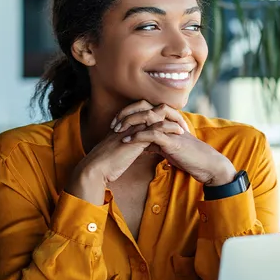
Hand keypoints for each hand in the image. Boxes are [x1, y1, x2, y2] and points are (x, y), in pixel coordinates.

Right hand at [66, 121, 182, 204]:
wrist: (96, 168)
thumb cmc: (106, 164)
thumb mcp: (121, 152)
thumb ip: (130, 146)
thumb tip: (141, 148)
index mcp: (126, 125)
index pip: (145, 114)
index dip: (159, 117)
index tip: (172, 123)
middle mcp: (130, 123)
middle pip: (152, 110)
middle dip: (168, 114)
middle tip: (181, 121)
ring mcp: (134, 129)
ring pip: (156, 116)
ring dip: (172, 119)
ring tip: (184, 125)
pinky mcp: (137, 137)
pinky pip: (157, 128)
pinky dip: (170, 128)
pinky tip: (179, 132)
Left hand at [112, 101, 236, 186]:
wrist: (205, 164)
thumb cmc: (188, 157)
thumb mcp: (168, 148)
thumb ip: (155, 144)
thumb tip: (142, 146)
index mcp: (166, 120)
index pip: (144, 108)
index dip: (129, 112)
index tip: (115, 122)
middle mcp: (168, 120)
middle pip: (143, 107)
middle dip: (126, 113)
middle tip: (113, 124)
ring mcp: (171, 129)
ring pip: (147, 117)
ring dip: (129, 122)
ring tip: (117, 130)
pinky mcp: (173, 140)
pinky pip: (152, 134)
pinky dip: (138, 136)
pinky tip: (127, 141)